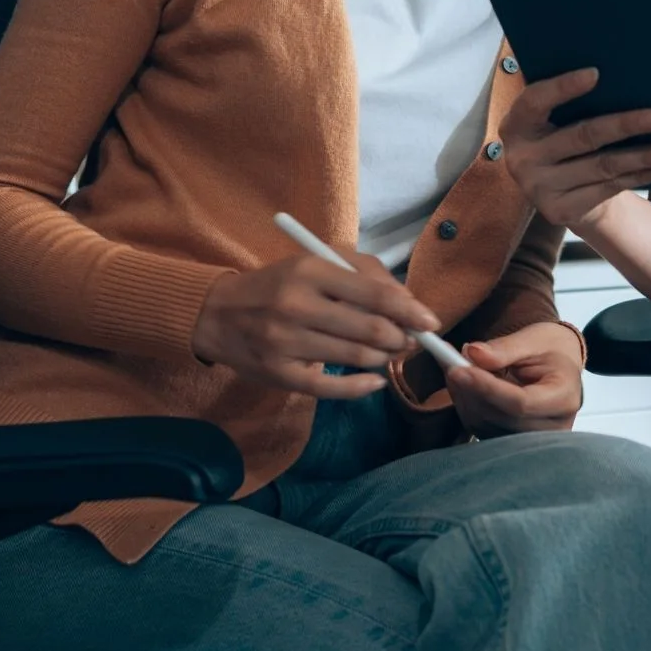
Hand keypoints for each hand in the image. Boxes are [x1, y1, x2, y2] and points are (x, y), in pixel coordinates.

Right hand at [190, 250, 444, 398]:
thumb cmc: (279, 283)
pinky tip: (374, 381)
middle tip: (411, 341)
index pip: (375, 294)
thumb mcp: (315, 262)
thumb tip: (408, 301)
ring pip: (356, 358)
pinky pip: (332, 389)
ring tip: (390, 354)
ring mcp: (287, 343)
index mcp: (310, 270)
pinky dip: (361, 387)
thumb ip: (362, 273)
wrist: (218, 313)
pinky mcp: (280, 375)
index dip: (410, 310)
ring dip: (384, 359)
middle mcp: (297, 305)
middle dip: (402, 339)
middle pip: (371, 330)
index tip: (431, 321)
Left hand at [445, 321, 582, 435]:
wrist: (559, 367)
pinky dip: (467, 405)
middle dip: (470, 390)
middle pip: (500, 417)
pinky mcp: (514, 444)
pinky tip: (464, 384)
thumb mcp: (532, 339)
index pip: (520, 403)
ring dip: (464, 397)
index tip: (458, 369)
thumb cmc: (549, 349)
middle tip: (448, 360)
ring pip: (486, 425)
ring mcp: (534, 442)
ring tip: (457, 366)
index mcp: (564, 398)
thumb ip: (504, 348)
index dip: (486, 388)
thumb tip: (472, 353)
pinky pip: (481, 429)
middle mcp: (553, 427)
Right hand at [499, 69, 650, 230]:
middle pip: (581, 136)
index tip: (596, 73)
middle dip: (624, 125)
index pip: (535, 101)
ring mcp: (540, 188)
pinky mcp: (560, 212)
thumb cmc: (561, 137)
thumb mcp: (553, 119)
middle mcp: (521, 158)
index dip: (563, 87)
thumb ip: (568, 101)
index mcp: (515, 124)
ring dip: (643, 156)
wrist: (556, 191)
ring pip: (603, 166)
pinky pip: (609, 189)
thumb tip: (619, 74)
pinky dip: (640, 176)